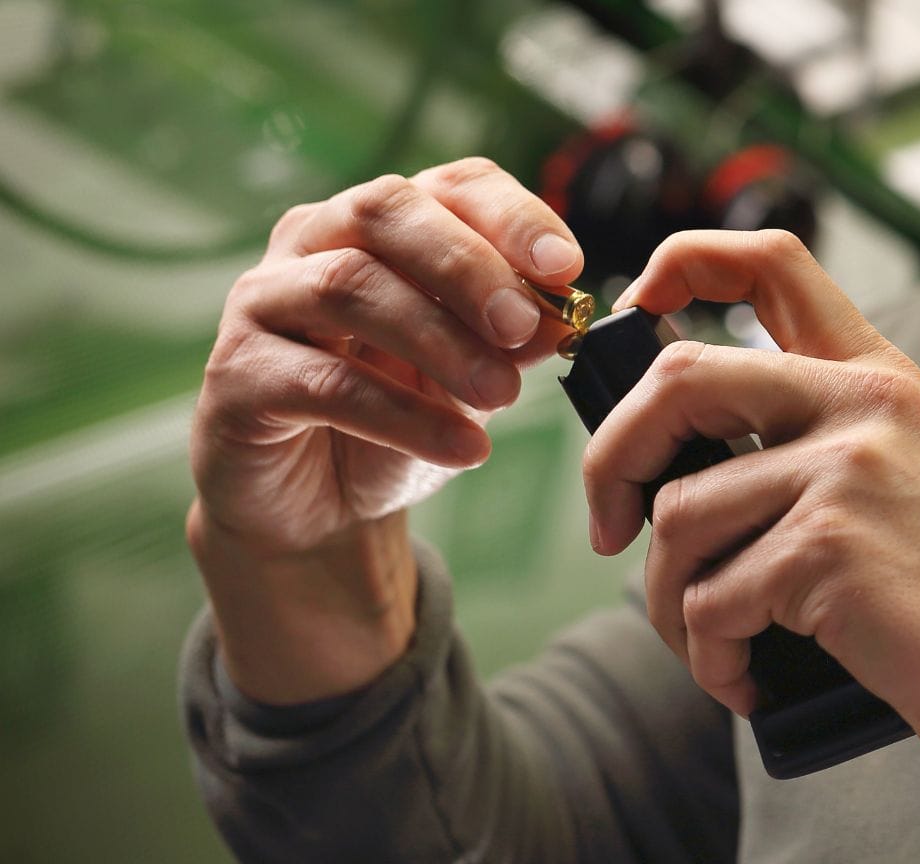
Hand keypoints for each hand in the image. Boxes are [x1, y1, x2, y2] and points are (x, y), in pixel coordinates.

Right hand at [188, 158, 581, 701]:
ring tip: (503, 396)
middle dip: (466, 266)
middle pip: (385, 212)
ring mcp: (264, 302)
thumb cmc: (396, 422)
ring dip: (440, 342)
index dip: (512, 215)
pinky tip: (465, 448)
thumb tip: (566, 313)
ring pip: (350, 289)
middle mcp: (313, 241)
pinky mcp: (237, 375)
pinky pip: (325, 382)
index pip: (449, 185)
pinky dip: (405, 415)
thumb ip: (513, 341)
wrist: (317, 508)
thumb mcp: (472, 378)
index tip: (567, 267)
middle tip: (525, 327)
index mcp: (381, 225)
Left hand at [584, 230, 919, 762]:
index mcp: (876, 376)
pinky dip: (710, 655)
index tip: (639, 308)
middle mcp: (860, 405)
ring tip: (712, 646)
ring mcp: (846, 471)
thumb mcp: (908, 475)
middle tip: (610, 526)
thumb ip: (815, 446)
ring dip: (669, 601)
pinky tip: (746, 679)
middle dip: (612, 460)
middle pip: (677, 382)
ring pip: (679, 518)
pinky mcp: (829, 548)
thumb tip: (675, 474)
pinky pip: (711, 600)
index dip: (683, 260)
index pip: (771, 261)